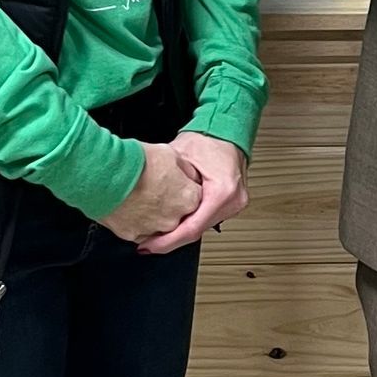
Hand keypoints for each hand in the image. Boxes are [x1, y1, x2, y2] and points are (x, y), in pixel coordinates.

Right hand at [99, 140, 202, 243]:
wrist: (106, 175)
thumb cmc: (136, 163)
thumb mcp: (171, 154)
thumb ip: (185, 169)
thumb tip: (188, 174)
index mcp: (188, 199)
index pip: (195, 197)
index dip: (184, 187)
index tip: (175, 182)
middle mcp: (173, 219)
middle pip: (177, 213)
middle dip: (169, 202)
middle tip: (156, 188)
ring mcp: (153, 229)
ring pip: (159, 224)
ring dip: (153, 213)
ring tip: (140, 195)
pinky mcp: (133, 235)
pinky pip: (140, 230)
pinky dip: (136, 221)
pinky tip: (130, 205)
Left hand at [135, 130, 249, 255]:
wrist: (228, 131)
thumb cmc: (209, 138)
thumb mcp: (180, 156)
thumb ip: (165, 178)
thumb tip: (140, 193)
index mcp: (222, 191)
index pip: (191, 228)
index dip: (166, 241)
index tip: (149, 246)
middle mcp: (233, 201)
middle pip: (195, 232)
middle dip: (169, 239)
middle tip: (146, 243)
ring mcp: (235, 205)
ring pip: (201, 229)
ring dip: (179, 233)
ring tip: (156, 236)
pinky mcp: (232, 205)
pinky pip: (207, 221)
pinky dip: (189, 223)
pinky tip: (174, 225)